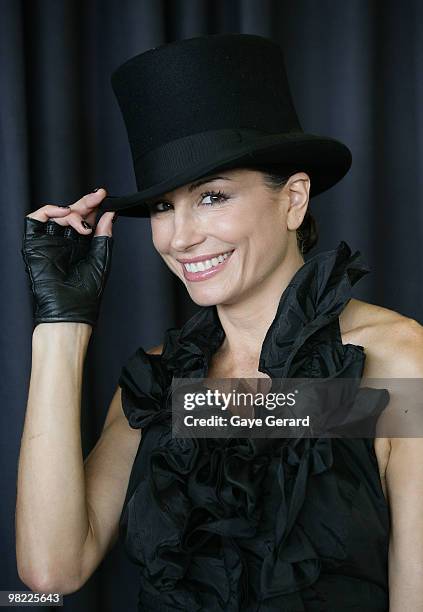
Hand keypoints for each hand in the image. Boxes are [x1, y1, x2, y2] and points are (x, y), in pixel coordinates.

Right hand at [21, 188, 116, 327]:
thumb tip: (110, 214)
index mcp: (80, 246)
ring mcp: (48, 242)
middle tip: (97, 197)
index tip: (104, 196)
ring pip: (56, 214)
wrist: (71, 309)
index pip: (85, 219)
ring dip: (72, 212)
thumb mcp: (101, 259)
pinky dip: (50, 210)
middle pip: (72, 213)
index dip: (93, 206)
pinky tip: (65, 213)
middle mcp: (64, 242)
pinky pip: (36, 219)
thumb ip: (104, 236)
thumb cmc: (86, 294)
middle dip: (85, 203)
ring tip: (84, 226)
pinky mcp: (34, 244)